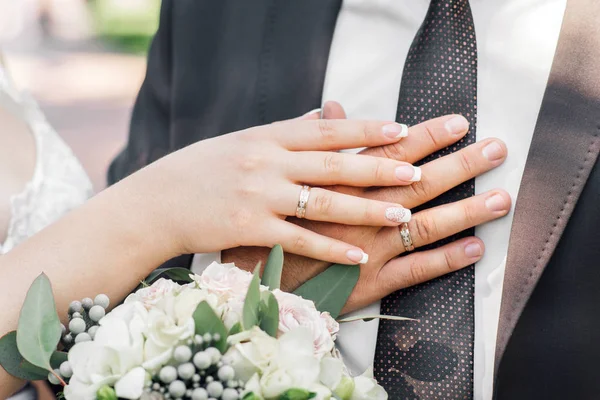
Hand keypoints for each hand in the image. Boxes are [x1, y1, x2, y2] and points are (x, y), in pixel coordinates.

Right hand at [131, 115, 421, 264]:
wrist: (156, 200)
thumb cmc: (203, 170)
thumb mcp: (243, 142)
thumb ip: (287, 132)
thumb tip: (324, 115)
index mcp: (267, 136)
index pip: (326, 129)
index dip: (366, 129)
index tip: (402, 129)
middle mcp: (266, 162)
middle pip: (333, 163)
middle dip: (379, 167)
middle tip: (418, 170)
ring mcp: (258, 195)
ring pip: (322, 202)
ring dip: (365, 208)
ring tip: (402, 213)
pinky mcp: (249, 229)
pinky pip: (299, 240)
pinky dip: (331, 248)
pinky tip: (359, 255)